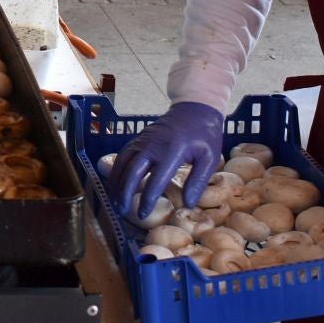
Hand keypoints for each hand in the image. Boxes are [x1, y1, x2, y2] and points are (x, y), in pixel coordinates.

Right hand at [102, 101, 224, 220]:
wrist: (194, 108)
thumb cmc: (204, 135)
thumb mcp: (209, 158)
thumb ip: (198, 181)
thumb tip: (187, 204)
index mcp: (172, 152)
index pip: (155, 180)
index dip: (147, 199)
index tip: (142, 214)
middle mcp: (153, 145)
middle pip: (132, 172)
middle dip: (125, 193)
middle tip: (122, 210)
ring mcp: (143, 140)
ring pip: (123, 162)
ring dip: (116, 182)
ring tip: (114, 200)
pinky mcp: (139, 138)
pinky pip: (123, 154)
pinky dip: (116, 169)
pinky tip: (115, 182)